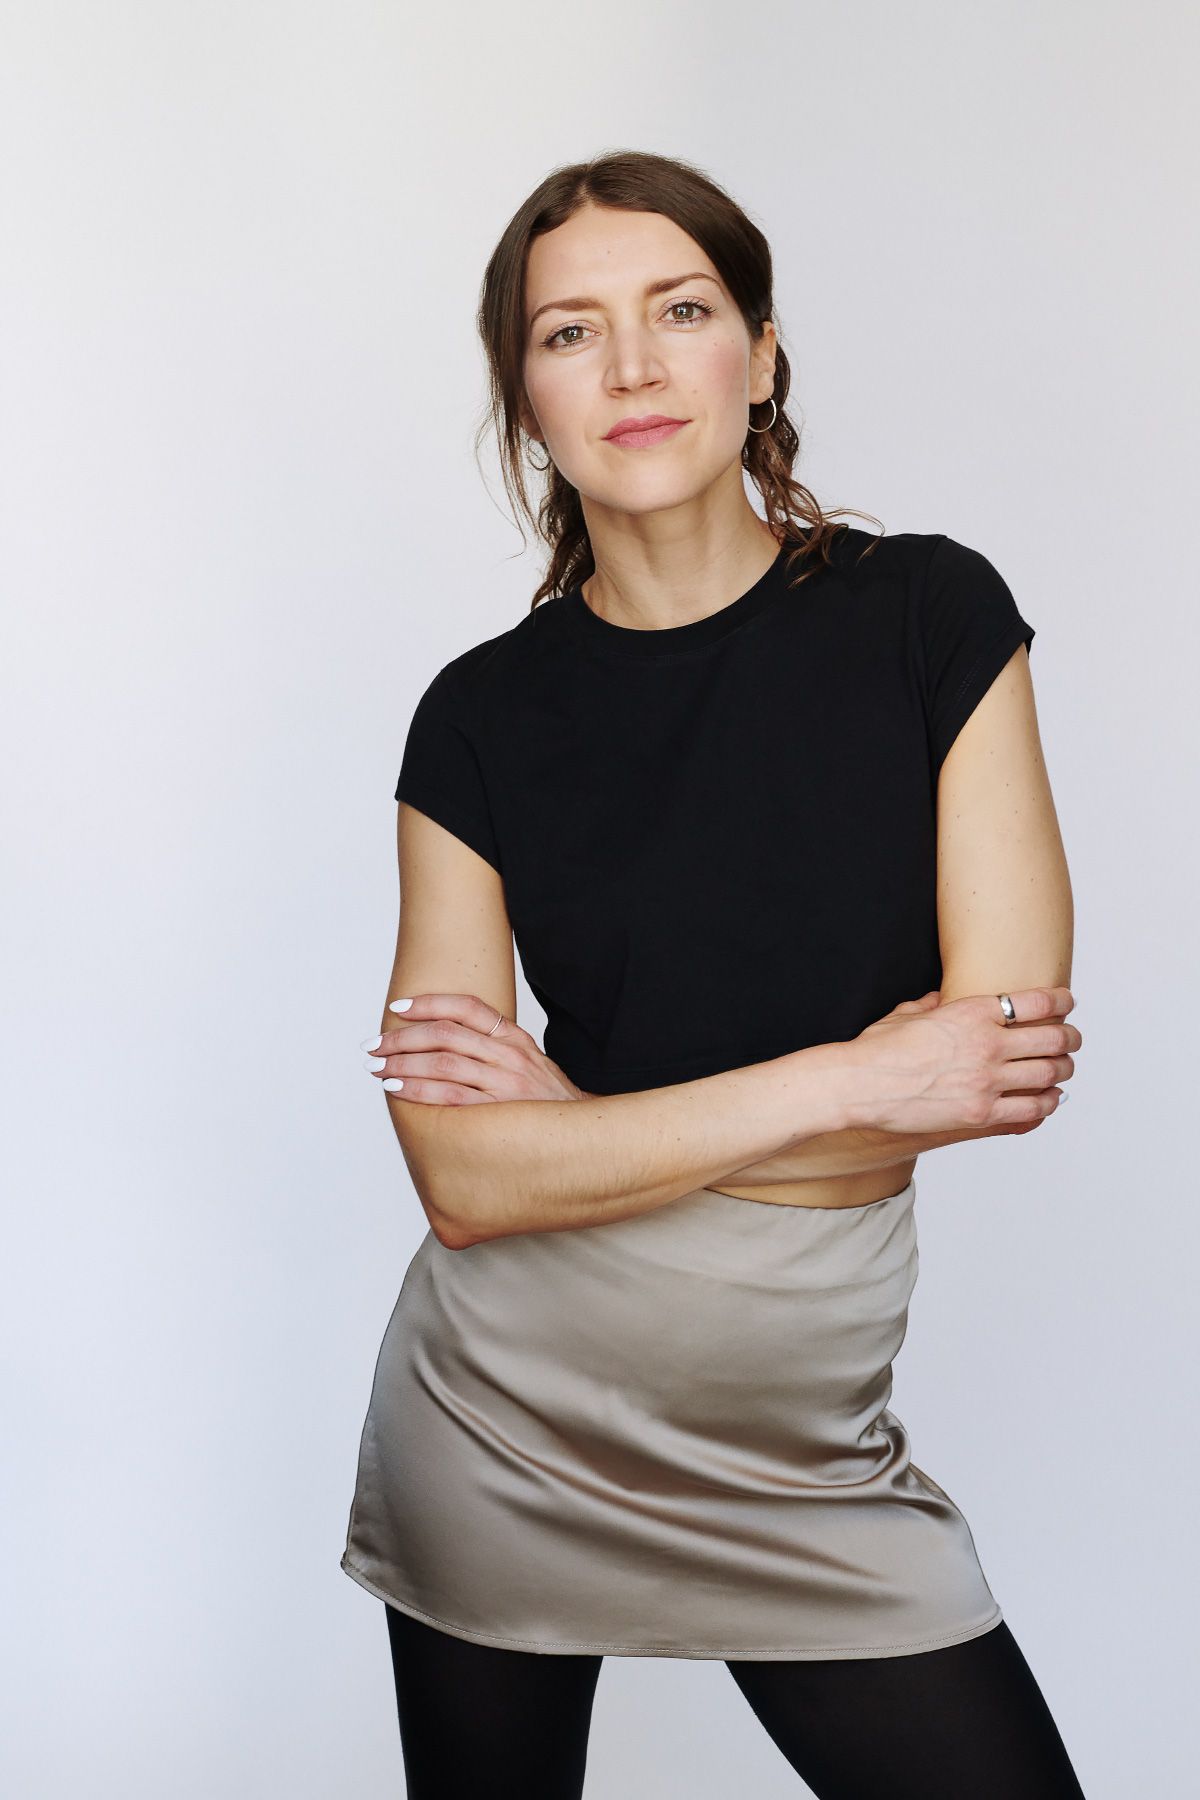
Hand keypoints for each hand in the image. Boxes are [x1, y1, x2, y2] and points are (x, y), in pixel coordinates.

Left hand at [364, 992, 585, 1104]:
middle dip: (403, 1038)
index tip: (398, 1009)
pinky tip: (396, 1088)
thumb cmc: (548, 1102)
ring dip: (402, 1063)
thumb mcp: (529, 1063)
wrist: (585, 1135)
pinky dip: (418, 1089)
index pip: (467, 1008)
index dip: (429, 1003)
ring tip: (376, 1067)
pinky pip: (450, 1096)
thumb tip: (444, 1043)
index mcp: (515, 1039)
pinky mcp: (499, 1111)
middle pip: (446, 1034)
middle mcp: (509, 1055)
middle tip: (374, 1045)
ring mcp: (505, 1083)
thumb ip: (494, 1049)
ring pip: (442, 1063)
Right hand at [842, 985, 1079, 1134]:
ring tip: (1062, 1069)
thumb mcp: (909, 1013)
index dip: (1062, 1002)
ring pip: (1049, 1074)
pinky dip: (1047, 1102)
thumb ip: (936, 1005)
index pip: (1038, 1002)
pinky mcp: (980, 1113)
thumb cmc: (878, 1049)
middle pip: (1053, 1039)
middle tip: (1072, 1040)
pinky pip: (1032, 1108)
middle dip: (1070, 1039)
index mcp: (972, 1012)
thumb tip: (944, 999)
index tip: (1068, 1004)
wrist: (860, 1085)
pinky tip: (1048, 1098)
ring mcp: (986, 1081)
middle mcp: (987, 1044)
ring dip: (1062, 1071)